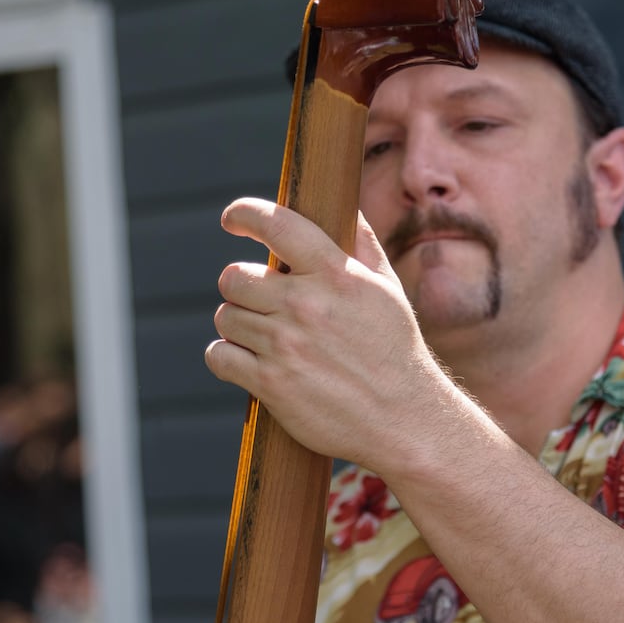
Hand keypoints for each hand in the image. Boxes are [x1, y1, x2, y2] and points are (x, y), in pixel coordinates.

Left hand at [204, 197, 454, 470]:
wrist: (403, 419)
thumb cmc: (394, 350)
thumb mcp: (387, 289)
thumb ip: (362, 243)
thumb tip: (345, 202)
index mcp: (336, 274)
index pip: (276, 224)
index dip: (245, 213)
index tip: (233, 219)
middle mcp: (307, 305)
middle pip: (235, 277)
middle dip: (241, 287)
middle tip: (259, 301)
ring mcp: (286, 345)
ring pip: (226, 316)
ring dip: (237, 324)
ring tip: (262, 336)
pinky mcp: (270, 383)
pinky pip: (219, 356)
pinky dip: (226, 357)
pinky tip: (246, 361)